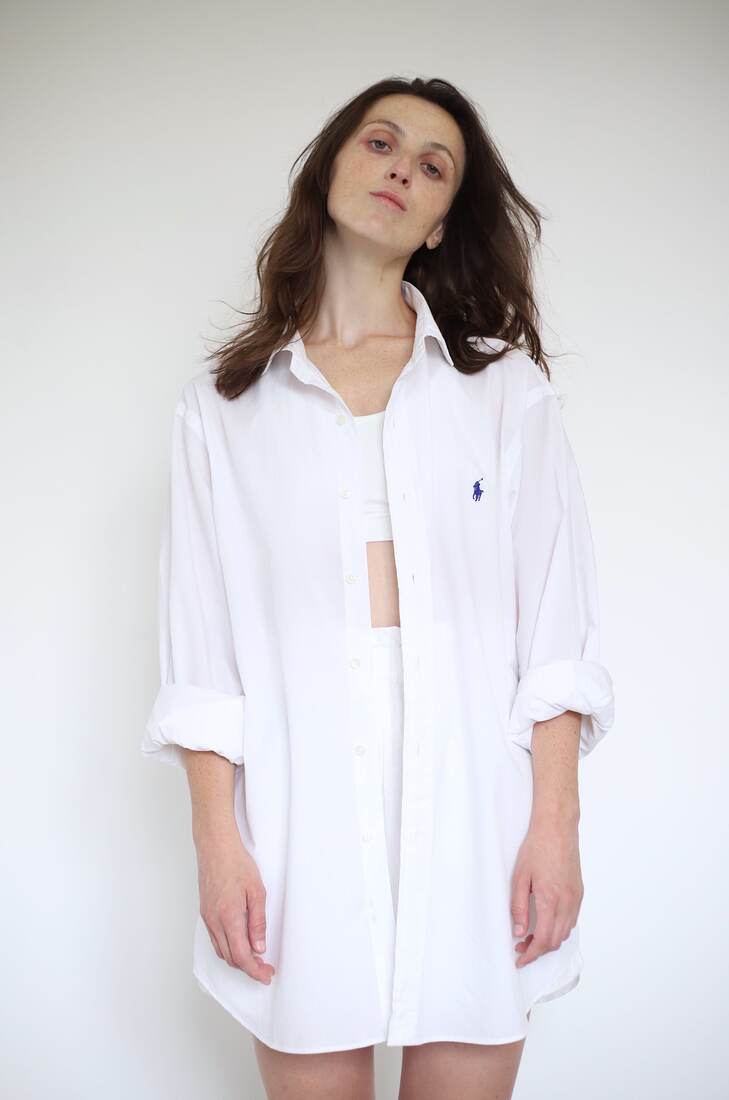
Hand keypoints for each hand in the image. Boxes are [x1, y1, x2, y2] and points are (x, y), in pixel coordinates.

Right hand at [196, 827, 275, 984]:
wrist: (216, 847)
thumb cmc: (237, 864)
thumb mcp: (257, 891)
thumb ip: (258, 922)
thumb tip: (259, 947)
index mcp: (229, 917)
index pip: (242, 956)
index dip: (255, 970)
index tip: (266, 975)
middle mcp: (215, 921)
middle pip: (231, 958)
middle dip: (249, 968)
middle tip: (265, 969)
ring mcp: (208, 918)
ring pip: (221, 951)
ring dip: (238, 960)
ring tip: (255, 960)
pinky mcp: (205, 914)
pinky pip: (215, 940)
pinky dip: (228, 949)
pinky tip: (239, 946)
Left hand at [510, 816, 582, 968]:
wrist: (557, 828)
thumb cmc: (537, 848)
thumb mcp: (520, 877)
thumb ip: (518, 906)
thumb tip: (518, 931)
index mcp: (550, 900)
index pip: (542, 940)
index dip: (530, 954)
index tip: (519, 959)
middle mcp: (567, 903)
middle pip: (555, 941)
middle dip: (538, 950)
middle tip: (521, 948)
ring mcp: (576, 898)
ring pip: (565, 932)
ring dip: (549, 940)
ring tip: (530, 935)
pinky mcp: (579, 892)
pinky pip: (571, 920)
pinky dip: (559, 928)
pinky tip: (546, 922)